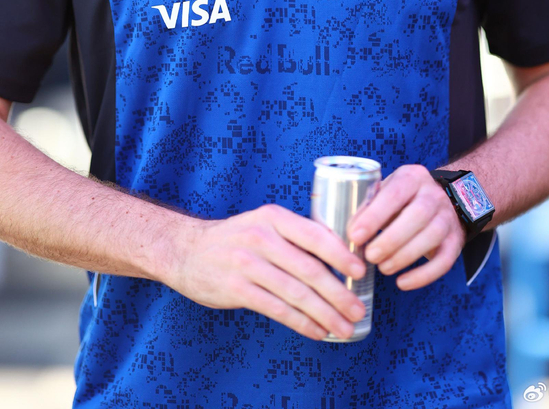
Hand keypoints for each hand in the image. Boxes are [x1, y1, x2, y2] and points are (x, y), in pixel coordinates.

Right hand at [169, 203, 366, 340]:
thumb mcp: (264, 223)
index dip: (340, 255)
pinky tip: (317, 331)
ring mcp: (247, 264)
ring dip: (325, 313)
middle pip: (308, 269)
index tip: (360, 272)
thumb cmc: (236, 238)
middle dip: (338, 293)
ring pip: (295, 293)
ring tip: (345, 327)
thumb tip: (340, 255)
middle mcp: (261, 237)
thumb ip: (295, 235)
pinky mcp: (236, 289)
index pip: (314, 234)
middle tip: (359, 310)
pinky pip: (277, 309)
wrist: (187, 250)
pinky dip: (301, 323)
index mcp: (273, 217)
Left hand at [346, 165, 465, 290]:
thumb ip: (369, 205)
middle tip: (369, 256)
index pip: (395, 193)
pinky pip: (444, 260)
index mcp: (412, 177)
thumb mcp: (387, 191)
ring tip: (383, 268)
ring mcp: (448, 217)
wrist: (445, 198)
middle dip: (391, 239)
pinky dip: (423, 275)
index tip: (354, 235)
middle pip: (418, 215)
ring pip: (432, 237)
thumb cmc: (403, 198)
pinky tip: (402, 283)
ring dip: (405, 256)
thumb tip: (341, 230)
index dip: (375, 215)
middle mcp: (434, 194)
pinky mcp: (456, 241)